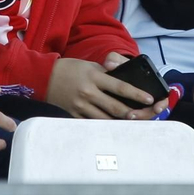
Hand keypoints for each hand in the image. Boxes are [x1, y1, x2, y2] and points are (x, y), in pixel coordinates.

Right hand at [47, 56, 169, 119]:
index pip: (120, 86)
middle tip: (145, 115)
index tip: (150, 99)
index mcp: (94, 76)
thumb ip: (107, 72)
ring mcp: (80, 105)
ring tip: (132, 124)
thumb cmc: (70, 69)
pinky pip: (91, 124)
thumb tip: (125, 77)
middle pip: (115, 107)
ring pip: (105, 119)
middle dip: (132, 113)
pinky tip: (113, 129)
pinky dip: (103, 127)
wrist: (43, 77)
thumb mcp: (89, 65)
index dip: (137, 94)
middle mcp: (88, 92)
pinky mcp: (73, 115)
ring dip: (120, 122)